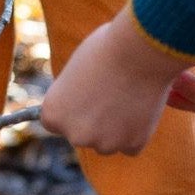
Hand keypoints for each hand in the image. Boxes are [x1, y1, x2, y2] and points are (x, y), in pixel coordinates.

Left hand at [41, 9, 184, 155]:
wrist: (140, 50)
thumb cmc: (106, 49)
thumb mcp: (76, 69)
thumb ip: (73, 94)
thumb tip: (79, 104)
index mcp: (53, 114)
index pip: (56, 122)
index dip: (72, 108)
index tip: (84, 95)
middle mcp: (75, 135)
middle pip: (83, 134)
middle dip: (94, 120)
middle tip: (110, 92)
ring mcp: (105, 143)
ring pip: (109, 141)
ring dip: (116, 127)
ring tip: (127, 95)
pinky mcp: (132, 145)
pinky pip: (133, 142)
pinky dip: (138, 129)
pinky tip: (141, 105)